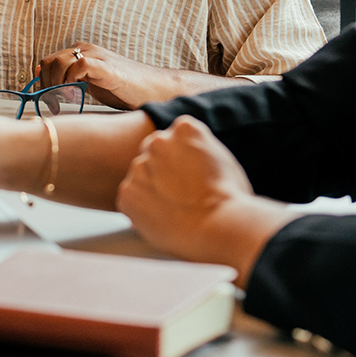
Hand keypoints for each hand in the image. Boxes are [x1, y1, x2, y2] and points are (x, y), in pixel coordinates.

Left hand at [37, 41, 178, 109]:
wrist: (152, 88)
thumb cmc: (123, 89)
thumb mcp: (91, 85)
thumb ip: (70, 82)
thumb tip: (46, 86)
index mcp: (81, 53)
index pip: (48, 61)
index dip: (43, 80)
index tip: (47, 98)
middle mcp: (85, 49)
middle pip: (50, 61)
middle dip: (47, 84)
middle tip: (54, 103)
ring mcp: (95, 55)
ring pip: (59, 61)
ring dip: (57, 84)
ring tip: (65, 100)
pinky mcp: (104, 65)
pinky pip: (78, 65)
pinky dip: (71, 81)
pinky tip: (77, 94)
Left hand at [117, 116, 291, 282]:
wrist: (217, 227)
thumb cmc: (229, 198)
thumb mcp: (222, 158)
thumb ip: (198, 149)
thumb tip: (191, 156)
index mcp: (184, 128)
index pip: (175, 137)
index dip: (182, 157)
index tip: (190, 173)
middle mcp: (158, 141)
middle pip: (154, 151)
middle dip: (162, 168)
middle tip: (179, 192)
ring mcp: (139, 167)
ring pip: (141, 176)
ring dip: (151, 188)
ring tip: (173, 209)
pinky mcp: (127, 193)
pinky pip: (131, 199)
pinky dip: (141, 209)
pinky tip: (162, 218)